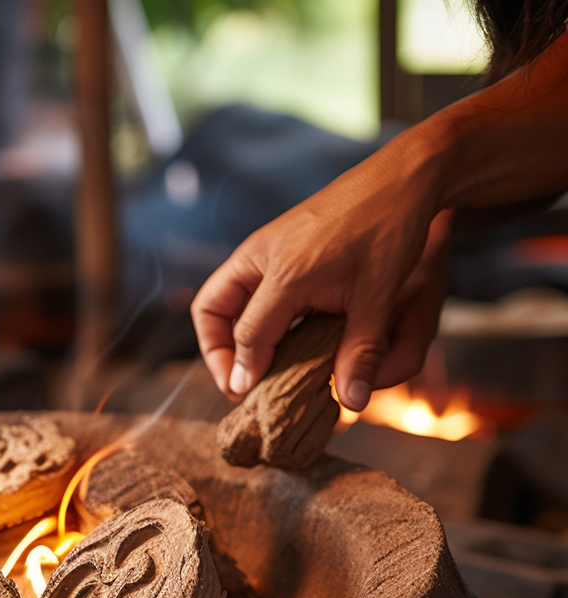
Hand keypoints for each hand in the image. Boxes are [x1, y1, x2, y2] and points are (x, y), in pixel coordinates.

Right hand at [192, 139, 444, 410]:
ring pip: (222, 295)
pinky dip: (247, 315)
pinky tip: (277, 335)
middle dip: (216, 352)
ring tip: (252, 365)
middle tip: (237, 383)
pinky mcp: (275, 243)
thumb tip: (351, 402)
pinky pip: (243, 285)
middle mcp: (262, 256)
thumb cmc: (391, 231)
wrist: (404, 177)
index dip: (244, 372)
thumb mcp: (378, 298)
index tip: (250, 397)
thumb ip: (360, 352)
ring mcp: (265, 246)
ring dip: (228, 333)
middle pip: (211, 310)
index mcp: (284, 272)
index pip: (247, 335)